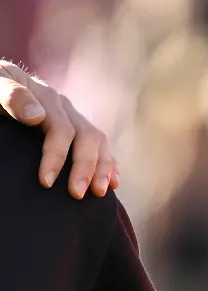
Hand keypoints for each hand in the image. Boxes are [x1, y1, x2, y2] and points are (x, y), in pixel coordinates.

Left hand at [0, 60, 116, 198]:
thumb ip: (12, 96)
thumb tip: (37, 117)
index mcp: (45, 97)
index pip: (61, 129)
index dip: (56, 156)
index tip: (46, 183)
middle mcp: (64, 106)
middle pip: (87, 136)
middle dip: (85, 167)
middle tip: (77, 194)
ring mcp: (71, 116)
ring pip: (98, 141)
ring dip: (102, 168)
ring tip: (99, 192)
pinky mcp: (74, 127)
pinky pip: (99, 145)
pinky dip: (109, 163)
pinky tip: (113, 182)